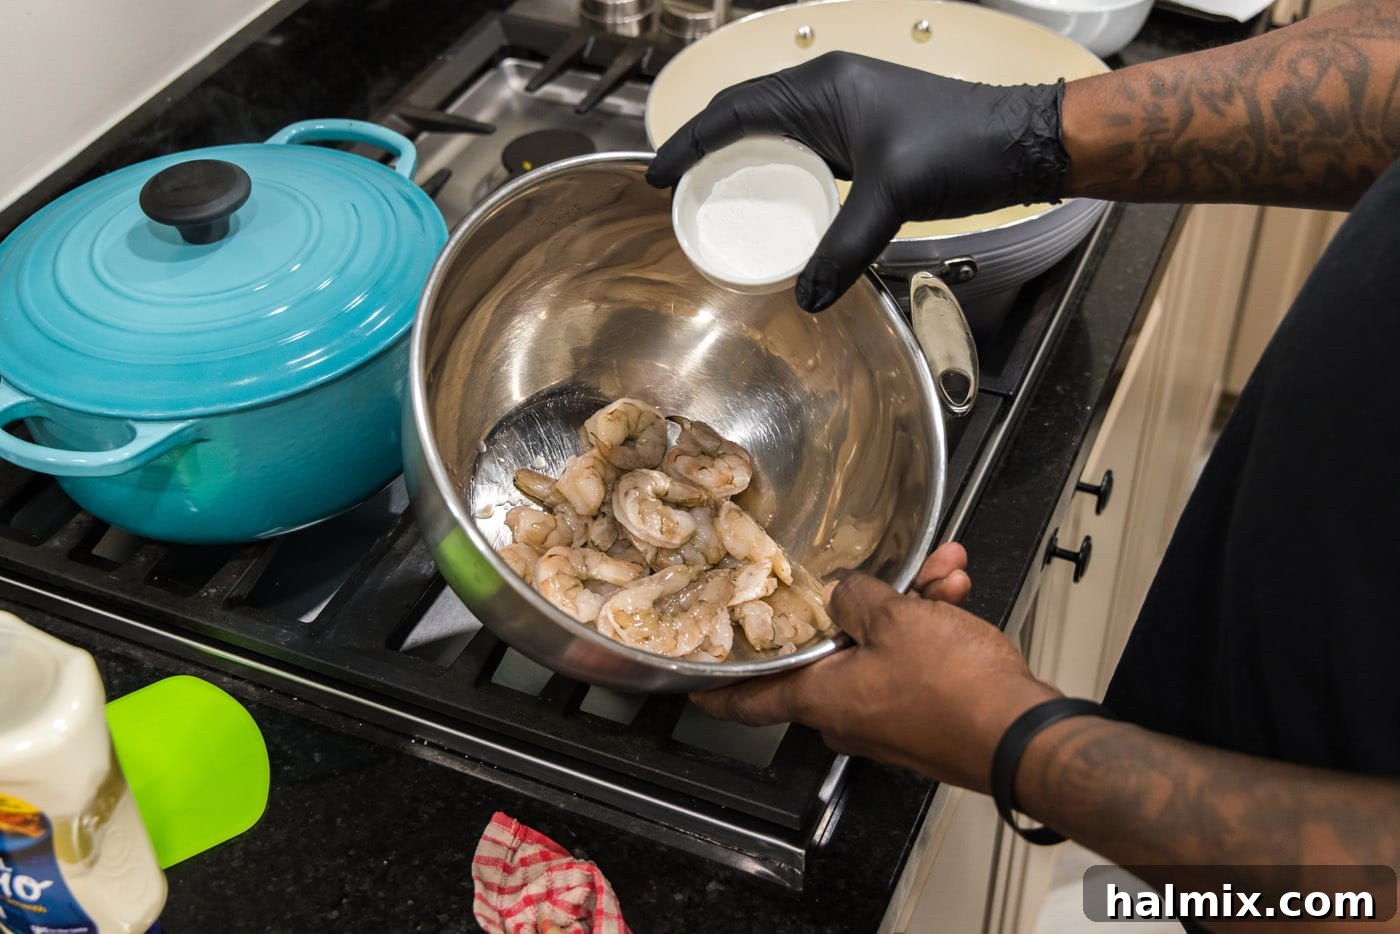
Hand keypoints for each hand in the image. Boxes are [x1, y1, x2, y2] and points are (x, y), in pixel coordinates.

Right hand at [647, 52, 1068, 312]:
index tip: (658, 175)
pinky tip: (774, 201)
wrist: (1022, 141)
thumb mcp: (892, 199)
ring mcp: (848, 108)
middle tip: (679, 188)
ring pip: (775, 129)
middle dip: (706, 147)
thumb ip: (844, 247)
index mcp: (822, 88)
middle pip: (746, 113)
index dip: (690, 141)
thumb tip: (808, 297)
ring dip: (740, 157)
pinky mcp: (866, 131)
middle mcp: (828, 89)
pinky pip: (804, 145)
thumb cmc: (961, 149)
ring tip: (714, 196)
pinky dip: (778, 168)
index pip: (735, 111)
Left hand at [692, 543, 1059, 790]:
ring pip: (881, 648)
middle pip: (830, 653)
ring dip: (908, 605)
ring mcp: (888, 719)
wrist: (1024, 735)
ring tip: (938, 571)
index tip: (695, 684)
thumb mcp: (895, 618)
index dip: (718, 689)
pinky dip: (931, 627)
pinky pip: (914, 662)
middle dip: (856, 603)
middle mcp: (848, 715)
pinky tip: (954, 591)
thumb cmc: (955, 689)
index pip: (750, 700)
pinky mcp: (926, 718)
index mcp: (822, 699)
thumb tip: (845, 593)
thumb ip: (857, 596)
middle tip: (869, 572)